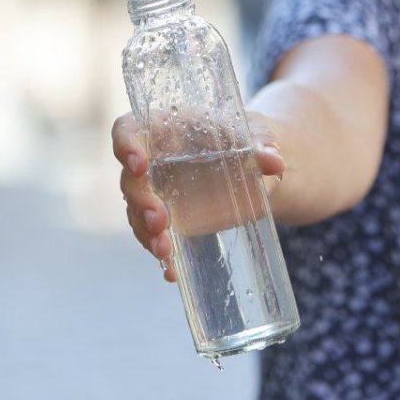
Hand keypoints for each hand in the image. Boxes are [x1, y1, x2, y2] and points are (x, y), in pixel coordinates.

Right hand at [111, 111, 285, 283]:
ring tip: (165, 251)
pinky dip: (162, 256)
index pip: (128, 129)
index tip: (139, 164)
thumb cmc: (249, 138)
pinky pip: (156, 238)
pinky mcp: (170, 220)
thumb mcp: (259, 135)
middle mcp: (153, 160)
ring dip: (146, 233)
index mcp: (165, 128)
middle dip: (140, 202)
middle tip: (160, 220)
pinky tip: (172, 272)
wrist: (257, 166)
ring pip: (137, 213)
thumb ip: (264, 144)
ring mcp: (158, 192)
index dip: (126, 145)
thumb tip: (273, 162)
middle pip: (130, 180)